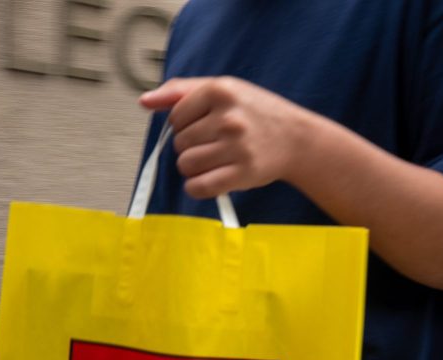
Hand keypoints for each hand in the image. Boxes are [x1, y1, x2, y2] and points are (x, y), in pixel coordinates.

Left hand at [139, 77, 311, 199]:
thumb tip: (145, 102)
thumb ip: (181, 91)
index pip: (176, 116)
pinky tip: (209, 179)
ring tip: (214, 160)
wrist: (297, 139)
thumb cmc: (256, 113)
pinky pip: (199, 187)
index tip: (205, 125)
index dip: (185, 123)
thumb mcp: (223, 89)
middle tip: (215, 143)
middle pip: (179, 142)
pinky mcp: (242, 174)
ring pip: (186, 165)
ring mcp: (236, 147)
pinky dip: (198, 187)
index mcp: (221, 90)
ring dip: (194, 167)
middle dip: (191, 146)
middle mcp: (229, 118)